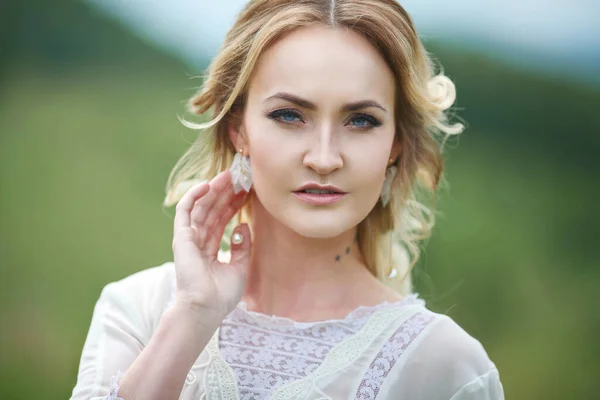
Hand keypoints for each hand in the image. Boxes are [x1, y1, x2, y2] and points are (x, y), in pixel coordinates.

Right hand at [171, 169, 251, 320]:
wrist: (206, 308)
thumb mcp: (240, 267)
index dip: (234, 204)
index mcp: (210, 249)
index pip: (222, 220)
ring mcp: (189, 238)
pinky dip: (194, 195)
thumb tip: (243, 225)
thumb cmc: (221, 295)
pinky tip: (208, 184)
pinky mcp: (181, 236)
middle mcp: (199, 241)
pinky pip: (186, 210)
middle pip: (213, 210)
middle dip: (226, 193)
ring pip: (202, 206)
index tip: (246, 190)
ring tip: (229, 175)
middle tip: (240, 176)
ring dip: (214, 190)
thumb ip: (242, 246)